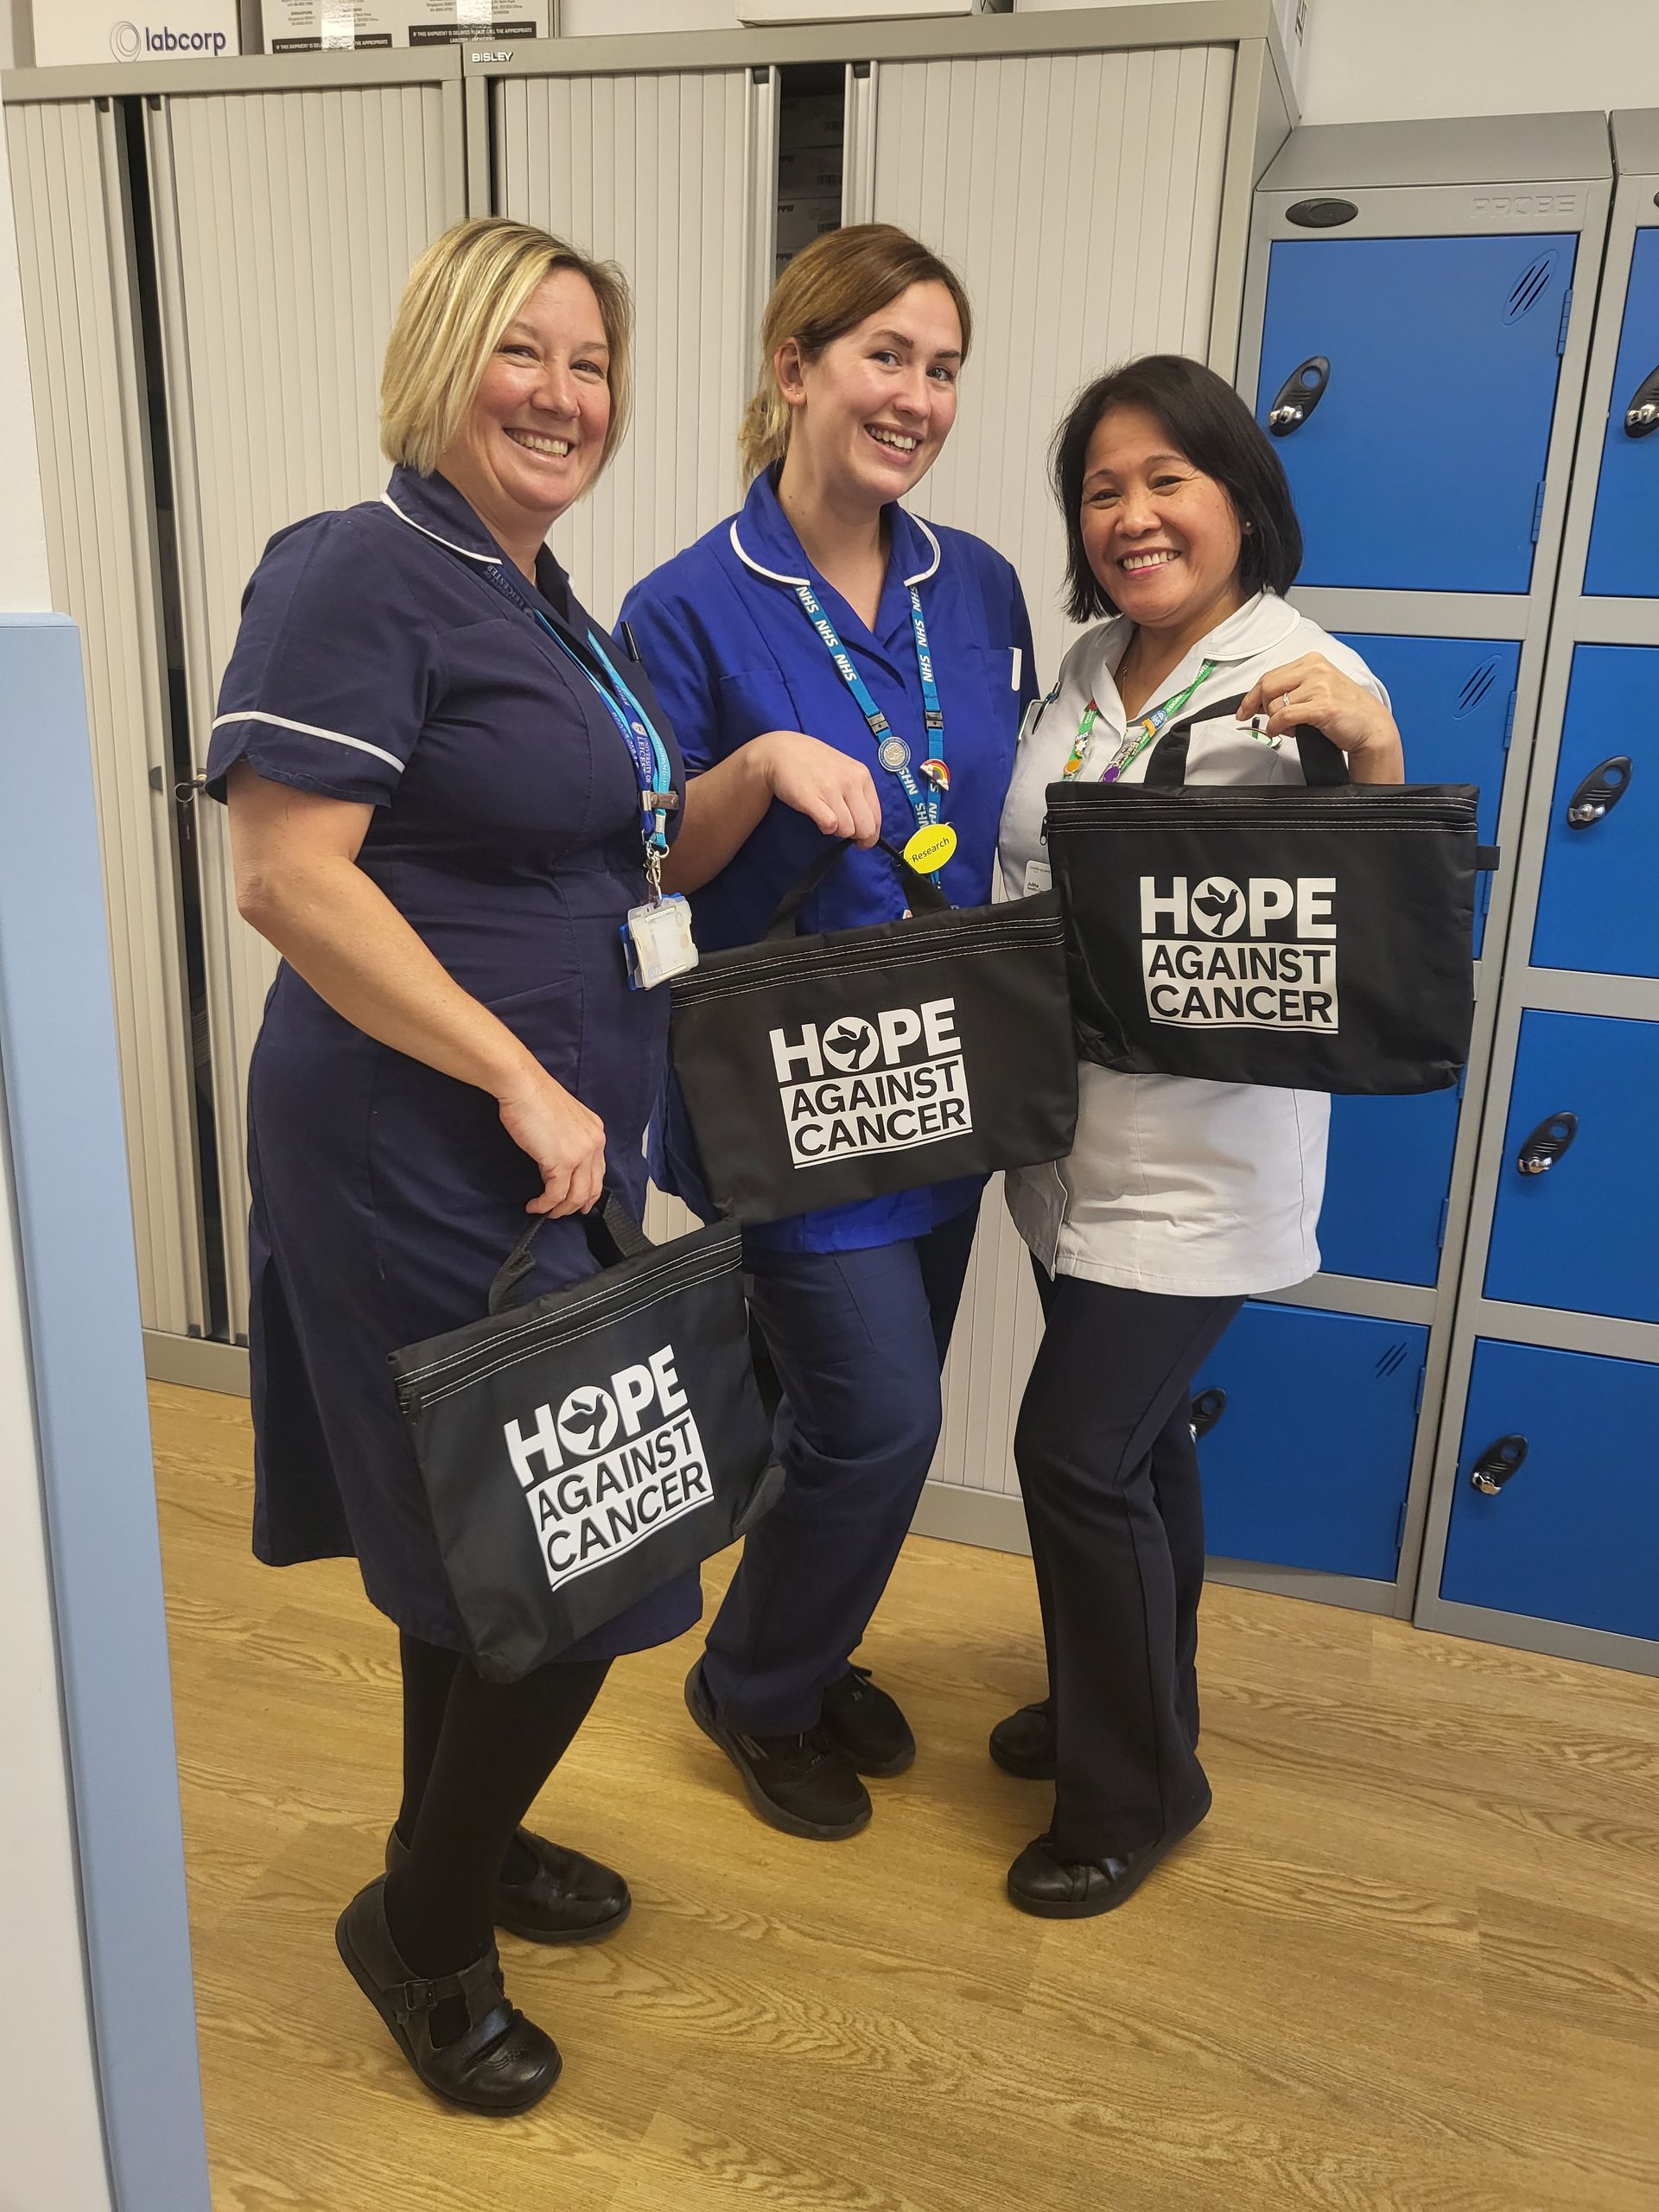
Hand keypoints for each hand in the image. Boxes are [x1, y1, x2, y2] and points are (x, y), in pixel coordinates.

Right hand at [495, 1066, 606, 1217]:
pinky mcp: (562, 1161)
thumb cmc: (534, 1096)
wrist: (523, 1085)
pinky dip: (545, 1205)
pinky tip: (536, 1206)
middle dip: (577, 1205)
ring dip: (560, 1209)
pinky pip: (556, 1194)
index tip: (579, 1202)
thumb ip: (567, 1140)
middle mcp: (594, 1143)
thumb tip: (556, 1161)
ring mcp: (580, 1154)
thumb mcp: (563, 1119)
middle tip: (562, 1213)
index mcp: (595, 1132)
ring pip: (577, 1196)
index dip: (589, 1191)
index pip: (599, 1170)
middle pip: (592, 1187)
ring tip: (546, 1212)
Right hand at [751, 730, 883, 844]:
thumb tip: (867, 826)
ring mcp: (830, 789)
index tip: (862, 841)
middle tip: (843, 831)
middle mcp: (850, 781)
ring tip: (827, 817)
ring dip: (837, 831)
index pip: (877, 817)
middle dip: (855, 836)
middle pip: (865, 828)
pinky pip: (829, 825)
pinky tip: (819, 818)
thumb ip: (858, 794)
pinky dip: (825, 828)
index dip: (870, 835)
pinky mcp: (811, 798)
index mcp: (862, 775)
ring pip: (847, 830)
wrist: (782, 751)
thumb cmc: (815, 763)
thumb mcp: (845, 770)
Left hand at [1237, 654, 1403, 784]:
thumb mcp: (1318, 690)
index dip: (1251, 695)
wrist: (1371, 727)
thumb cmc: (1346, 711)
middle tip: (1267, 720)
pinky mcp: (1322, 706)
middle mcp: (1316, 670)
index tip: (1243, 709)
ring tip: (1292, 727)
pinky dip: (1278, 728)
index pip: (1270, 675)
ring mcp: (1320, 686)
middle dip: (1260, 707)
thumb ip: (1294, 688)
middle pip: (1267, 686)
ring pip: (1275, 705)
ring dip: (1277, 721)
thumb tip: (1263, 699)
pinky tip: (1286, 731)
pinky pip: (1284, 716)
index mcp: (1313, 662)